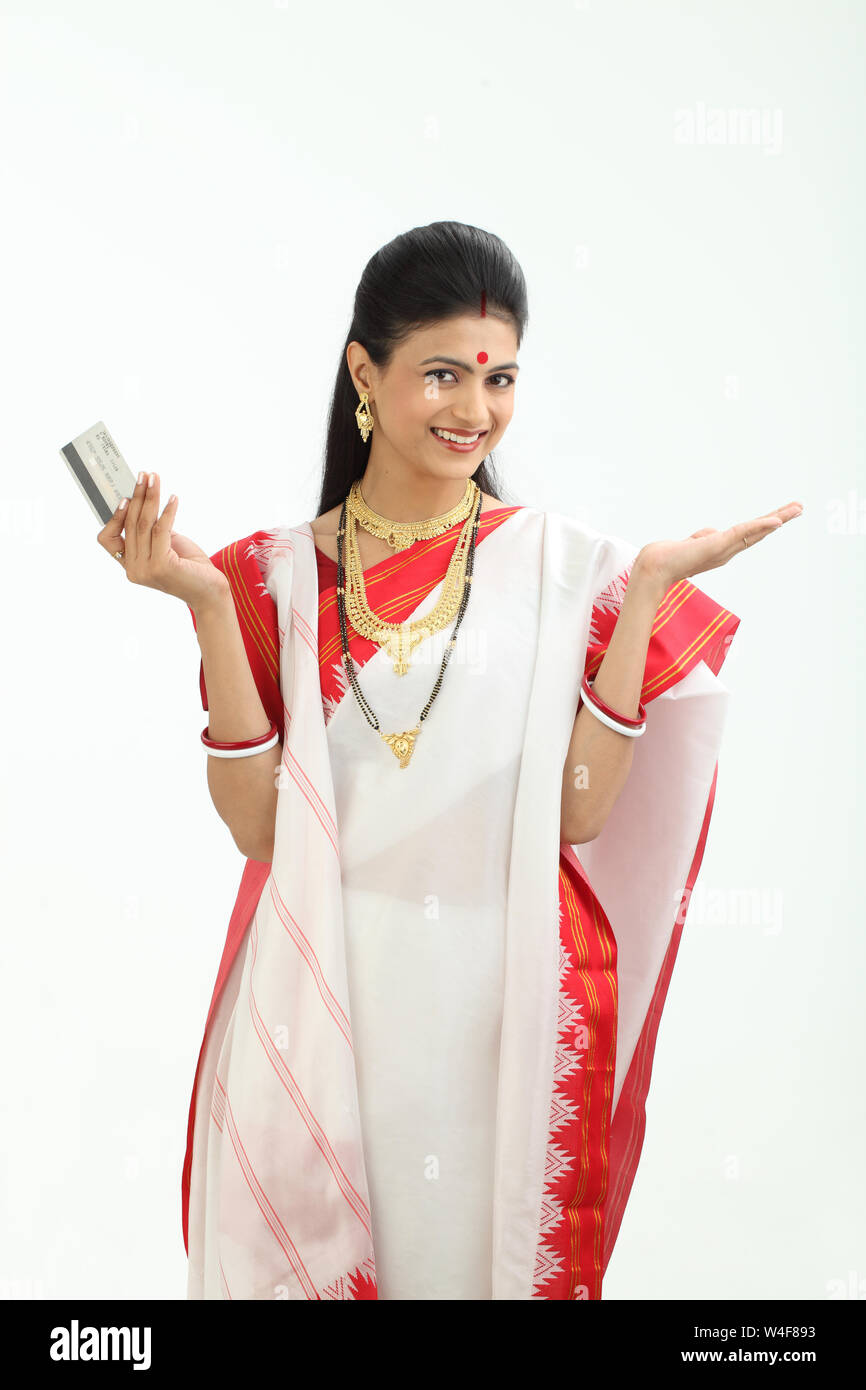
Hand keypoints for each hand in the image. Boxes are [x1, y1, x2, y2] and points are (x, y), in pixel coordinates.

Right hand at [97, 471, 230, 611]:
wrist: (210, 592)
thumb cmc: (189, 567)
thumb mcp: (165, 546)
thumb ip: (151, 530)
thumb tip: (143, 500)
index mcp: (129, 565)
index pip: (106, 539)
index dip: (114, 516)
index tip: (126, 496)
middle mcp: (133, 569)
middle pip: (130, 524)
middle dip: (137, 496)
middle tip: (144, 475)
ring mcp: (146, 569)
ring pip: (143, 524)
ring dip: (150, 497)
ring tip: (155, 479)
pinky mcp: (162, 566)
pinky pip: (161, 530)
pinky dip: (167, 511)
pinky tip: (173, 498)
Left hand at [632, 500, 803, 593]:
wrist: (655, 567)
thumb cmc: (668, 557)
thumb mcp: (690, 543)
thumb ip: (702, 537)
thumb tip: (711, 532)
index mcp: (722, 550)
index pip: (749, 534)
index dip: (766, 525)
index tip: (782, 515)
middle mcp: (727, 551)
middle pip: (759, 532)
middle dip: (780, 519)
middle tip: (800, 508)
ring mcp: (724, 549)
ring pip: (756, 531)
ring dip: (778, 518)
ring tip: (797, 509)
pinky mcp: (719, 545)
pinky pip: (744, 533)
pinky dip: (760, 526)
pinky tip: (776, 521)